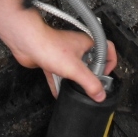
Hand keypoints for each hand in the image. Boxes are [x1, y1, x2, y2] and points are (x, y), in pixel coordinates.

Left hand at [0, 0, 117, 100]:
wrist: (27, 42)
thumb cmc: (49, 46)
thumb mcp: (76, 69)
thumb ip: (90, 83)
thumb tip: (100, 94)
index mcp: (87, 43)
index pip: (107, 50)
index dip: (110, 63)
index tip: (106, 76)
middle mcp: (77, 47)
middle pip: (91, 62)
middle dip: (91, 76)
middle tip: (92, 86)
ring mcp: (64, 54)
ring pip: (74, 69)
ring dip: (74, 81)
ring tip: (76, 91)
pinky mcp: (51, 60)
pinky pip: (58, 74)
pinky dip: (59, 84)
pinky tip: (59, 93)